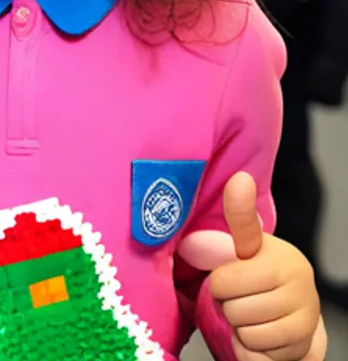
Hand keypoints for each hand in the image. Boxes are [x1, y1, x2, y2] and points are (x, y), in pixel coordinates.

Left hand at [180, 172, 323, 360]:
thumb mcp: (243, 245)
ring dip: (238, 327)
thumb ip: (237, 219)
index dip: (218, 283)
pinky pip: (258, 350)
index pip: (228, 277)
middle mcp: (298, 281)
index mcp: (277, 255)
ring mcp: (305, 313)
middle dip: (225, 304)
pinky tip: (258, 332)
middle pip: (230, 303)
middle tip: (236, 298)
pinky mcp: (305, 342)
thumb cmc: (258, 274)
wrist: (292, 314)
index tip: (220, 273)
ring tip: (248, 313)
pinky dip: (250, 347)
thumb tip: (240, 179)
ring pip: (244, 329)